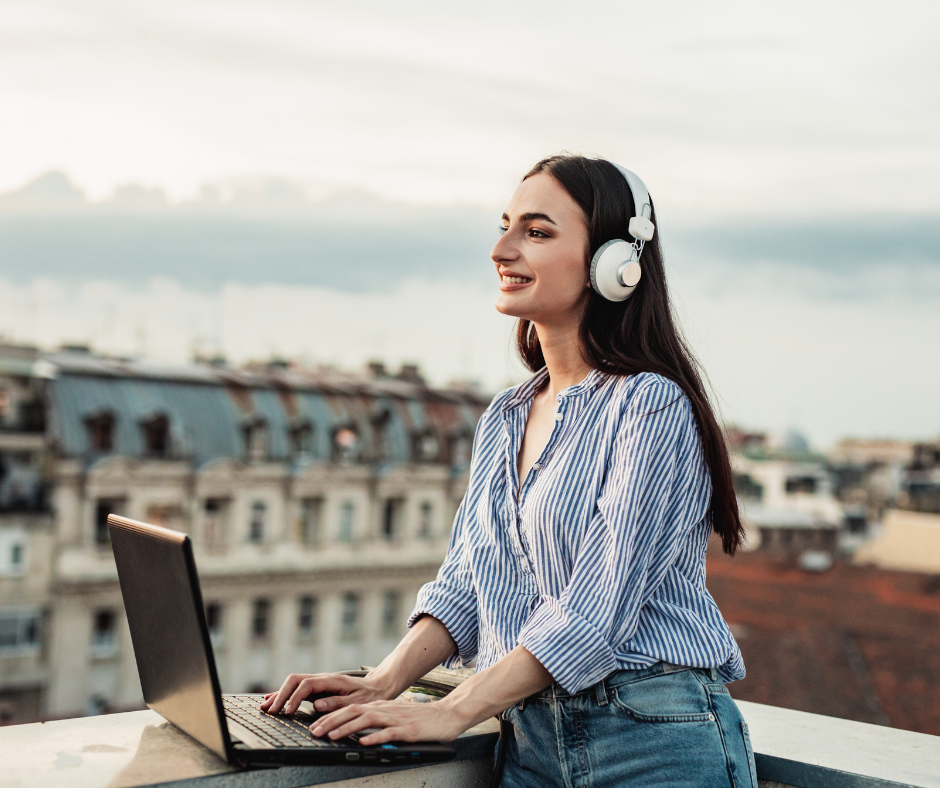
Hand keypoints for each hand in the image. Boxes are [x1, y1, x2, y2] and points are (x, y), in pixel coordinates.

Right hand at [260, 672, 394, 714]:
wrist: (377, 686)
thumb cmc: (368, 696)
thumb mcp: (357, 701)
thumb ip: (337, 702)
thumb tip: (316, 705)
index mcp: (331, 680)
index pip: (306, 685)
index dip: (295, 698)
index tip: (288, 712)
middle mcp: (322, 678)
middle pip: (295, 680)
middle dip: (281, 694)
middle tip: (270, 711)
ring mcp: (318, 682)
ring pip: (293, 683)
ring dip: (279, 694)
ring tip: (265, 707)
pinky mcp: (317, 688)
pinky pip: (297, 689)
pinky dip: (283, 694)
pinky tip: (272, 700)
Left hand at [311, 698, 465, 745]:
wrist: (448, 714)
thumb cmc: (422, 719)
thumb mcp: (395, 717)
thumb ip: (378, 722)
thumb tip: (358, 731)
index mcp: (381, 707)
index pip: (351, 709)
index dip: (332, 716)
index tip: (316, 724)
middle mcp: (385, 710)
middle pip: (354, 711)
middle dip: (332, 721)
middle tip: (315, 730)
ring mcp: (396, 719)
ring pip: (367, 720)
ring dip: (347, 728)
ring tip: (332, 736)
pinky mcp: (408, 729)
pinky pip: (388, 733)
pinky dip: (374, 737)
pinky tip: (364, 742)